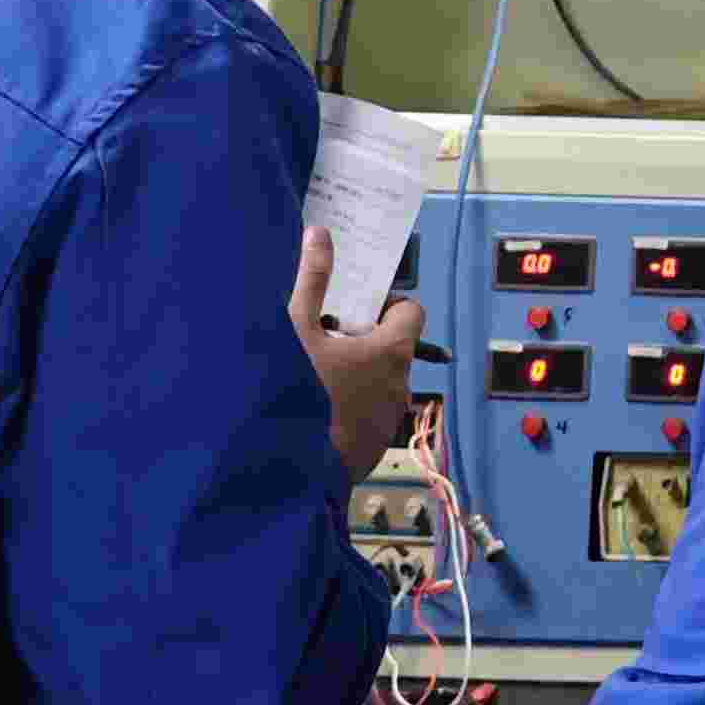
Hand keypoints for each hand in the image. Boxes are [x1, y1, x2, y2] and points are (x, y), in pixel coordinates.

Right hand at [290, 221, 423, 485]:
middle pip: (394, 346)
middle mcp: (401, 383)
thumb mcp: (297, 328)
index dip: (387, 304)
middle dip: (364, 340)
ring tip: (316, 376)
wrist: (292, 471)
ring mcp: (389, 417)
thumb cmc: (298, 393)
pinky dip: (351, 405)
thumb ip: (312, 280)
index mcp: (392, 350)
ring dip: (357, 374)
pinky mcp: (374, 444)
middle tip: (325, 342)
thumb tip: (320, 234)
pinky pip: (369, 412)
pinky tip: (315, 407)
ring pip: (381, 381)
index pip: (412, 310)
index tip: (355, 310)